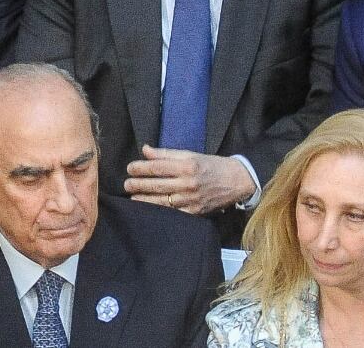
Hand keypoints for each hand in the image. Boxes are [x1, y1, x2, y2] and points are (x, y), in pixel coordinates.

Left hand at [125, 145, 255, 214]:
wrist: (237, 181)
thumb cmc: (213, 165)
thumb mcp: (192, 154)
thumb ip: (167, 153)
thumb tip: (146, 150)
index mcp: (188, 166)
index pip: (158, 166)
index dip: (141, 167)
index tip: (130, 168)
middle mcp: (188, 183)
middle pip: (157, 184)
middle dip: (138, 184)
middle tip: (126, 183)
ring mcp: (191, 199)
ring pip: (161, 201)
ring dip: (144, 199)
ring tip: (132, 197)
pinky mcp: (194, 212)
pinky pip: (172, 213)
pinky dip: (159, 211)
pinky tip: (148, 210)